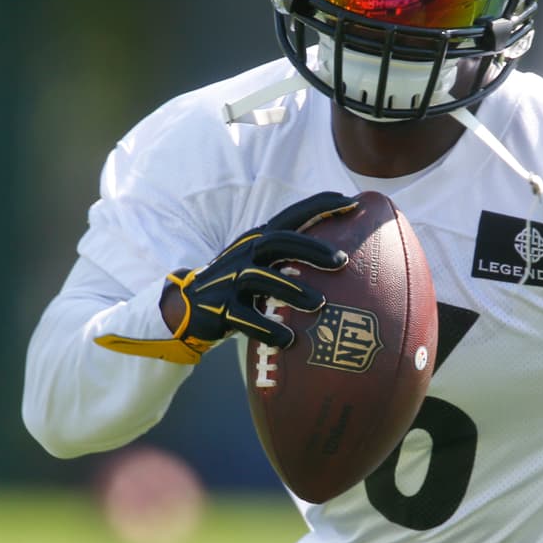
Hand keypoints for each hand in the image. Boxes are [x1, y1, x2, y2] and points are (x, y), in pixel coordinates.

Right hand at [96, 191, 356, 363]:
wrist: (189, 307)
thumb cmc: (242, 285)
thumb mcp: (264, 263)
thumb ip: (295, 256)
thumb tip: (349, 257)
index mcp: (259, 239)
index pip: (292, 216)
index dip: (320, 206)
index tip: (352, 202)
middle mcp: (245, 254)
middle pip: (278, 242)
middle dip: (310, 248)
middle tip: (342, 260)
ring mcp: (230, 281)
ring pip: (261, 279)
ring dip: (292, 290)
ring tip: (319, 304)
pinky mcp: (220, 309)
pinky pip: (245, 319)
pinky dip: (268, 329)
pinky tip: (289, 340)